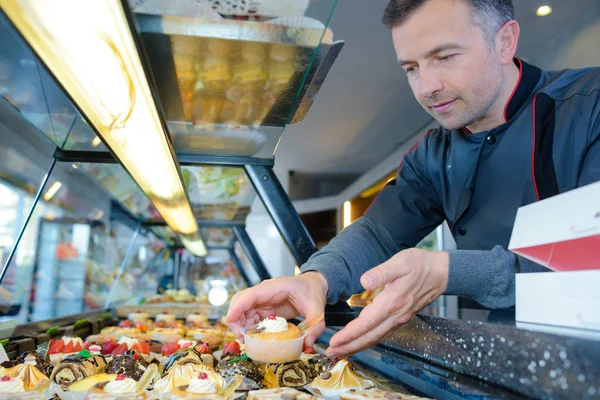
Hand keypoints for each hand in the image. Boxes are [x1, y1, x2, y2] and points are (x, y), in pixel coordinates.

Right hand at [226, 271, 327, 346]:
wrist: (314, 284)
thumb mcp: (317, 309)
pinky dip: (248, 326)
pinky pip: (250, 315)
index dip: (238, 307)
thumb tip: (306, 345)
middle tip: (241, 337)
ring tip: (246, 340)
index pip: (250, 295)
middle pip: (241, 301)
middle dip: (235, 318)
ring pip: (243, 309)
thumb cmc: (312, 292)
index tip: (229, 320)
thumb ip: (314, 327)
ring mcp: (263, 299)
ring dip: (240, 324)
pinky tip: (253, 337)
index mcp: (275, 287)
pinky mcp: (264, 307)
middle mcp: (264, 292)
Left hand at [327, 248, 448, 356]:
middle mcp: (397, 315)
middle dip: (349, 346)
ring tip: (341, 351)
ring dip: (357, 346)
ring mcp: (400, 319)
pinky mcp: (402, 318)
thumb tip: (364, 282)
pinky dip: (369, 341)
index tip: (335, 341)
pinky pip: (383, 334)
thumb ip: (380, 273)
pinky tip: (360, 342)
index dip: (349, 334)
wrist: (441, 272)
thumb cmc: (420, 265)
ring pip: (376, 338)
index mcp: (393, 302)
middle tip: (331, 352)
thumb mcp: (400, 262)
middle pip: (370, 337)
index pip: (366, 323)